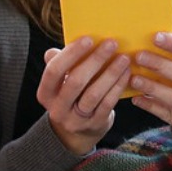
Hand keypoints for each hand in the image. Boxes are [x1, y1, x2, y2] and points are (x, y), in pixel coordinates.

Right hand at [36, 36, 131, 155]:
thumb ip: (58, 65)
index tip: (88, 39)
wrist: (77, 131)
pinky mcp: (95, 124)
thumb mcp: (59, 83)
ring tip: (123, 58)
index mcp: (45, 93)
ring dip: (111, 73)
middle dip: (95, 60)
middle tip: (111, 43)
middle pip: (76, 82)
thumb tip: (58, 48)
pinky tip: (126, 73)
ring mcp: (76, 119)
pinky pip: (107, 103)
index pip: (54, 71)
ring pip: (94, 94)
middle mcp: (58, 109)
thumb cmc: (70, 96)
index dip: (70, 54)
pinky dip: (118, 86)